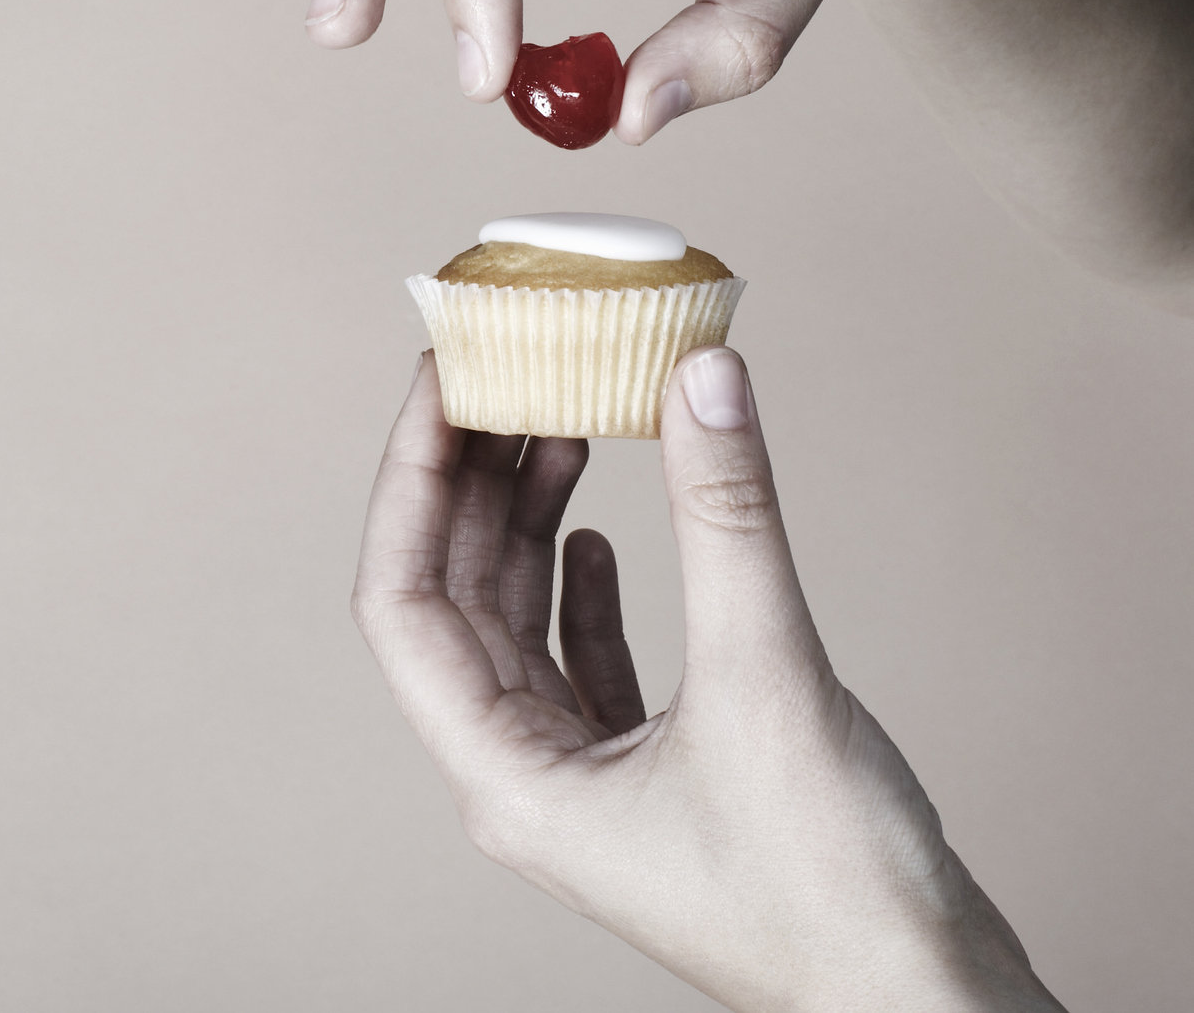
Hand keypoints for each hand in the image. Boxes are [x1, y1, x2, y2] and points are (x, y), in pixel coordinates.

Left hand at [351, 348, 1064, 1010]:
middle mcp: (523, 778)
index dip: (409, 482)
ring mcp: (582, 779)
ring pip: (519, 622)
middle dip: (471, 482)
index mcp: (507, 776)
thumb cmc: (835, 890)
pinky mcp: (646, 774)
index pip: (401, 600)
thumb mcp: (768, 678)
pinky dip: (583, 588)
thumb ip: (728, 519)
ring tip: (557, 421)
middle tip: (500, 376)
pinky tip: (601, 530)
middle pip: (455, 599)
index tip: (437, 383)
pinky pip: (582, 659)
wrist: (924, 1001)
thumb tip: (702, 376)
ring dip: (530, 522)